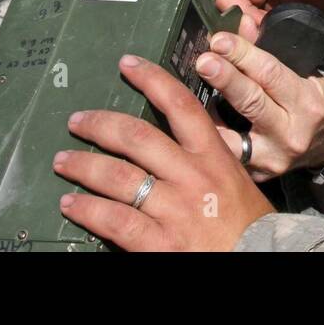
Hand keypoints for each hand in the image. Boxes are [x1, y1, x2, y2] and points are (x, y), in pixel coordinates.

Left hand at [55, 54, 274, 250]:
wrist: (260, 260)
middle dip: (100, 124)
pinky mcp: (159, 243)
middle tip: (78, 121)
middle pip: (137, 137)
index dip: (152, 79)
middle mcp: (191, 177)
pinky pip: (113, 220)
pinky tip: (71, 204)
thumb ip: (207, 159)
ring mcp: (174, 210)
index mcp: (214, 156)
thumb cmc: (249, 225)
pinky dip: (86, 209)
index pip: (181, 105)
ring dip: (84, 166)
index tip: (128, 64)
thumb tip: (172, 144)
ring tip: (63, 161)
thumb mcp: (235, 179)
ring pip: (117, 177)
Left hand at [198, 31, 323, 181]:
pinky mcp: (255, 175)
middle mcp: (291, 133)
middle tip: (203, 60)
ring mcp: (271, 159)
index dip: (243, 54)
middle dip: (225, 78)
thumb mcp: (303, 73)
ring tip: (182, 96)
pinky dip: (205, 137)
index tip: (219, 39)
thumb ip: (269, 49)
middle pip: (251, 102)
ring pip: (231, 137)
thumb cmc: (312, 103)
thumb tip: (239, 21)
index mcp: (307, 102)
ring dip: (204, 115)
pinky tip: (188, 122)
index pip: (271, 73)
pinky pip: (224, 155)